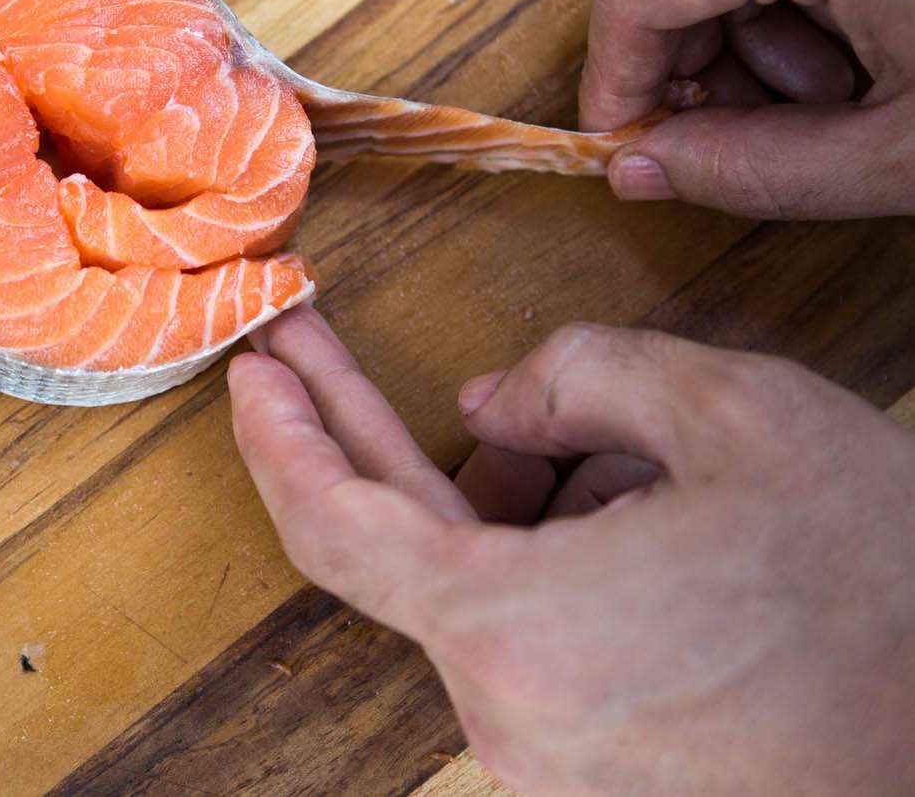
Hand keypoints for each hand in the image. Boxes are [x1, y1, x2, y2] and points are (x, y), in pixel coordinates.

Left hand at [230, 305, 914, 795]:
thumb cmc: (880, 590)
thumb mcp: (735, 420)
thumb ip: (583, 376)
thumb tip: (488, 404)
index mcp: (513, 630)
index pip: (330, 525)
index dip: (277, 436)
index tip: (252, 370)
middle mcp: (509, 714)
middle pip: (398, 549)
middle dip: (356, 436)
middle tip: (311, 348)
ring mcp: (552, 754)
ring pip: (479, 586)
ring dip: (497, 496)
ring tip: (580, 433)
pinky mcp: (598, 769)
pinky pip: (532, 635)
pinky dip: (541, 554)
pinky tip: (613, 498)